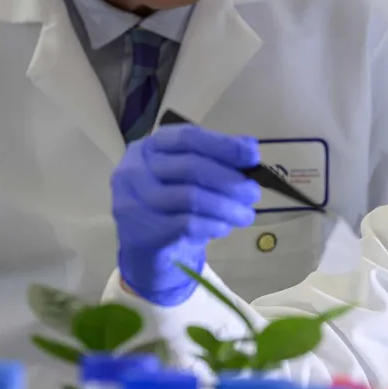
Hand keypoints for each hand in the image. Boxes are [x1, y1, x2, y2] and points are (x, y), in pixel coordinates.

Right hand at [112, 124, 262, 305]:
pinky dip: (212, 224)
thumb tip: (249, 149)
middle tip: (253, 193)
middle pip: (190, 167)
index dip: (223, 145)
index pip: (188, 138)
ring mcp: (133, 201)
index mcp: (148, 147)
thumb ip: (213, 159)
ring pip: (191, 197)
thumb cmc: (170, 206)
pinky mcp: (142, 232)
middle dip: (229, 180)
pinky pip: (187, 224)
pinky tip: (224, 227)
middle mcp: (134, 170)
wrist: (145, 250)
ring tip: (245, 215)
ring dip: (226, 206)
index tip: (253, 154)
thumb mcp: (188, 177)